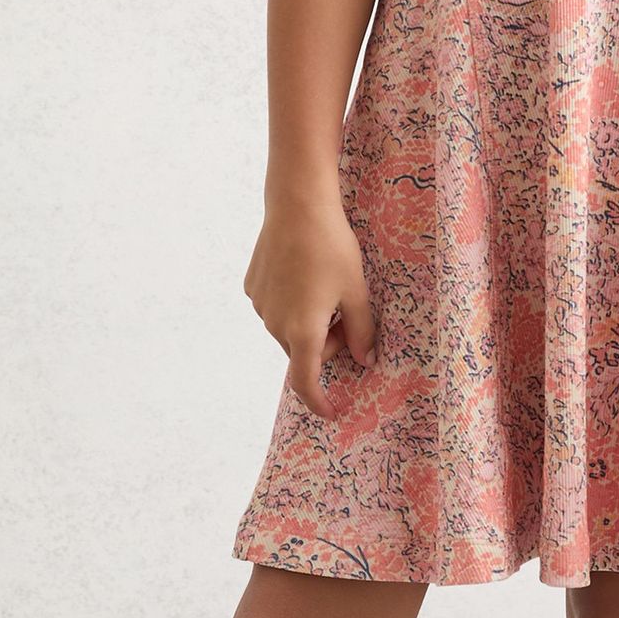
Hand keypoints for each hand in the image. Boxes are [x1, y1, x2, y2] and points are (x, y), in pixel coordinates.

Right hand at [242, 196, 375, 418]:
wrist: (297, 206)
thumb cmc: (333, 248)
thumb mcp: (357, 291)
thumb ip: (362, 332)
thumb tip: (366, 360)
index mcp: (303, 331)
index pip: (306, 383)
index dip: (319, 402)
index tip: (332, 412)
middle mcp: (275, 324)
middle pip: (303, 353)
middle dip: (326, 344)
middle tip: (346, 313)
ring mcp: (260, 306)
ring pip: (288, 331)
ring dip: (309, 323)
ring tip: (324, 286)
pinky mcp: (252, 287)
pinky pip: (275, 309)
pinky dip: (292, 304)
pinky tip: (303, 273)